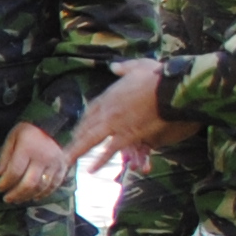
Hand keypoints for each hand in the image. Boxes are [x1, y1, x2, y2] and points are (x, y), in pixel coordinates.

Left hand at [0, 119, 72, 204]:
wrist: (56, 123)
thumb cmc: (30, 131)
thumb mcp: (13, 137)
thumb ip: (5, 156)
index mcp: (28, 149)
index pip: (15, 171)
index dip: (5, 182)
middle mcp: (43, 158)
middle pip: (29, 183)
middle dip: (16, 194)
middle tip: (6, 199)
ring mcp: (55, 164)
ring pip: (41, 187)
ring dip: (28, 196)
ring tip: (17, 199)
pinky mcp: (63, 167)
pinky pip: (54, 185)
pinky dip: (44, 194)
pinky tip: (34, 198)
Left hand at [68, 62, 198, 169]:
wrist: (168, 88)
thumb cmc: (157, 76)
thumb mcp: (138, 66)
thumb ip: (124, 68)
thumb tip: (114, 66)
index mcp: (110, 95)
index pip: (91, 110)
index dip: (84, 120)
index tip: (79, 127)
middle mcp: (108, 110)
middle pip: (87, 126)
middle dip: (77, 137)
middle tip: (68, 146)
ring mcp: (115, 123)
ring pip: (91, 139)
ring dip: (77, 150)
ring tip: (67, 160)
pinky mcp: (127, 135)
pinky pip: (110, 150)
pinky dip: (100, 161)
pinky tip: (91, 169)